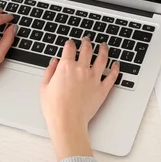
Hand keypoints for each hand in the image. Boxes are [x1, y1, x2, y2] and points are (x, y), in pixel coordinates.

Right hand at [40, 37, 119, 160]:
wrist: (67, 121)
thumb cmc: (55, 108)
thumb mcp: (44, 87)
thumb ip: (49, 71)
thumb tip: (54, 62)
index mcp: (66, 67)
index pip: (69, 48)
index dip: (69, 44)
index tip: (70, 43)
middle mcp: (81, 69)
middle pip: (87, 49)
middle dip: (86, 42)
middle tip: (86, 40)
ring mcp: (94, 78)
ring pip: (102, 58)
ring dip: (103, 50)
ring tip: (103, 46)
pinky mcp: (102, 89)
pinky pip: (112, 76)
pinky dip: (115, 68)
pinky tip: (116, 64)